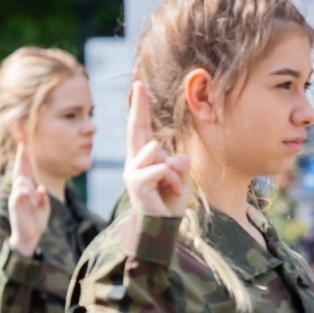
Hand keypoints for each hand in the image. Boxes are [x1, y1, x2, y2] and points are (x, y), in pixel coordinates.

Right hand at [6, 142, 50, 256]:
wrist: (28, 238)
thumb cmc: (35, 223)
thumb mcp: (43, 209)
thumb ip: (43, 199)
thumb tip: (41, 188)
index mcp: (27, 192)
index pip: (25, 173)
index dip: (24, 160)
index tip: (24, 146)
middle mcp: (20, 193)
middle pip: (20, 173)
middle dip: (21, 159)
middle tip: (23, 146)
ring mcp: (17, 198)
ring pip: (20, 182)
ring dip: (27, 181)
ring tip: (31, 189)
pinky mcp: (15, 206)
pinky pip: (19, 194)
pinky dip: (24, 191)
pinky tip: (29, 193)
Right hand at [123, 81, 190, 217]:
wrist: (163, 227)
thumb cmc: (170, 202)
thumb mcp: (180, 177)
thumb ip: (178, 163)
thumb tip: (175, 158)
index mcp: (143, 158)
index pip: (140, 127)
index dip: (140, 107)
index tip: (139, 86)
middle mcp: (134, 161)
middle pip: (137, 128)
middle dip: (139, 106)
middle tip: (139, 85)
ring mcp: (133, 171)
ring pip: (156, 150)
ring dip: (173, 169)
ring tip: (174, 186)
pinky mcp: (136, 183)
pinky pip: (161, 168)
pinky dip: (174, 180)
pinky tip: (174, 192)